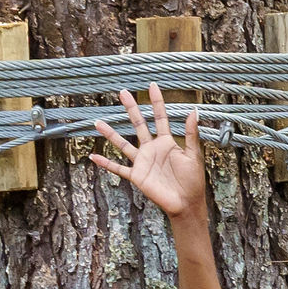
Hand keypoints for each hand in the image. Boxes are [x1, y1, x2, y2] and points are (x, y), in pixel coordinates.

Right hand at [86, 86, 208, 223]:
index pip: (160, 118)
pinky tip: (93, 157)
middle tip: (122, 92)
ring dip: (111, 134)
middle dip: (131, 109)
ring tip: (98, 122)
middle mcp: (152, 149)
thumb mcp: (193, 155)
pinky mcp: (137, 175)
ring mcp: (142, 162)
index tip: (152, 85)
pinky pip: (118, 168)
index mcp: (166, 143)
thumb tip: (194, 110)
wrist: (186, 203)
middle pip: (139, 125)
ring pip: (123, 144)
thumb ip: (190, 133)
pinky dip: (106, 164)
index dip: (157, 102)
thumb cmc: (193, 181)